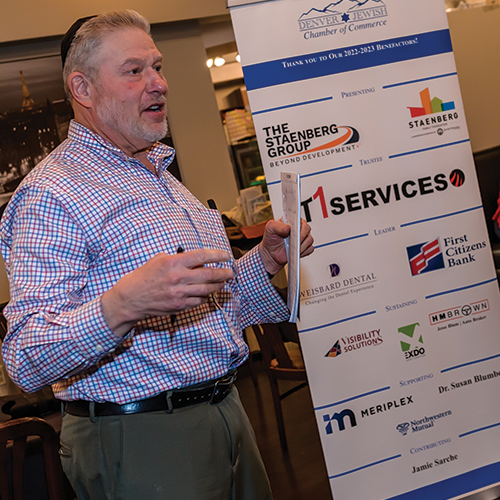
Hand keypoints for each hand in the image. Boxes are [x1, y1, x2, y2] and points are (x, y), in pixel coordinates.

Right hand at [101, 249, 232, 336]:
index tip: (226, 255)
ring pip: (207, 289)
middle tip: (230, 272)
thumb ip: (179, 259)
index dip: (217, 255)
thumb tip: (198, 261)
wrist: (131, 298)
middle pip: (209, 275)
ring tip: (223, 282)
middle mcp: (178, 278)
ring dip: (218, 286)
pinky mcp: (179, 306)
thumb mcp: (160, 259)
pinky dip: (205, 296)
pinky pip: (199, 301)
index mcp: (173, 263)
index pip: (202, 256)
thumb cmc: (144, 276)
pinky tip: (207, 293)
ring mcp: (179, 293)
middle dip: (223, 273)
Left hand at [259, 219, 313, 275]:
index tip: (294, 229)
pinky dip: (303, 252)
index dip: (298, 224)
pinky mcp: (306, 247)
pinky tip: (296, 252)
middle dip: (301, 236)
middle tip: (294, 241)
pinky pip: (310, 249)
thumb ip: (278, 226)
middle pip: (307, 229)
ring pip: (309, 240)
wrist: (272, 252)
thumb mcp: (270, 228)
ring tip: (292, 248)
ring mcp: (304, 238)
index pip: (299, 219)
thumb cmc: (272, 238)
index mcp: (292, 221)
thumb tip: (287, 228)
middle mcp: (300, 228)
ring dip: (301, 245)